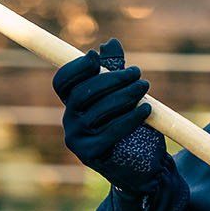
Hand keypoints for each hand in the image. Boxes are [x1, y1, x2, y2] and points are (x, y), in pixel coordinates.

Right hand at [53, 38, 187, 210]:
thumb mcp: (124, 96)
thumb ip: (114, 71)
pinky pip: (110, 131)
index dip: (75, 68)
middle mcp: (70, 121)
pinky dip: (130, 118)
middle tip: (138, 73)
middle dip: (111, 79)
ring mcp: (77, 139)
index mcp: (74, 104)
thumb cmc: (134, 128)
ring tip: (144, 88)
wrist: (145, 167)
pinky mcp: (90, 154)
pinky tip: (146, 110)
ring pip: (98, 110)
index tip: (94, 57)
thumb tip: (110, 43)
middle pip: (83, 93)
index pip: (63, 82)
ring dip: (124, 95)